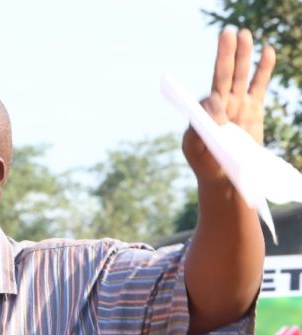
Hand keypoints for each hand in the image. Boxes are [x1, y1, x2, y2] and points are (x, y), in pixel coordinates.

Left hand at [182, 28, 275, 182]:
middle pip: (223, 74)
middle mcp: (220, 103)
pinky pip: (258, 84)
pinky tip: (267, 50)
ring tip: (244, 33)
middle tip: (227, 32)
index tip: (222, 118)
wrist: (223, 176)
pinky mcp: (253, 108)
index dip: (215, 104)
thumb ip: (198, 129)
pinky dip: (263, 68)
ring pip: (240, 75)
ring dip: (243, 55)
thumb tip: (217, 108)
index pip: (209, 98)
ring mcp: (237, 104)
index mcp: (203, 112)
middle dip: (225, 54)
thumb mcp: (193, 148)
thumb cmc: (205, 162)